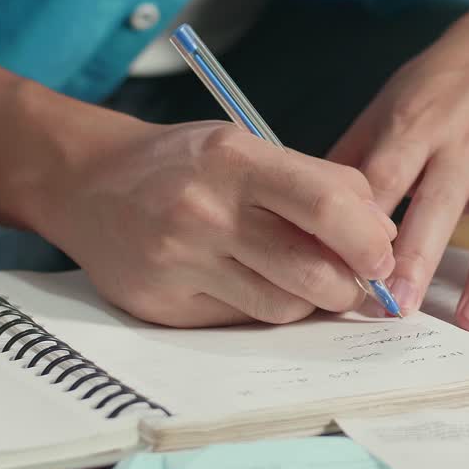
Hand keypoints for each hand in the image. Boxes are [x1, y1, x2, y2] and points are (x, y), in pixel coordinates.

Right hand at [38, 120, 396, 326]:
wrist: (85, 182)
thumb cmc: (182, 164)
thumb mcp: (245, 147)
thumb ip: (317, 184)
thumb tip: (382, 235)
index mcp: (233, 160)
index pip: (326, 205)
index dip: (369, 239)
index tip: (383, 255)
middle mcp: (204, 211)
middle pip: (313, 272)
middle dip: (350, 285)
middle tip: (354, 279)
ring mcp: (179, 263)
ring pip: (283, 308)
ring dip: (307, 300)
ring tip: (294, 275)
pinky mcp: (162, 306)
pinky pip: (241, 322)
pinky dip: (260, 308)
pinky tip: (244, 281)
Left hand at [329, 0, 468, 329]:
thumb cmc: (439, 86)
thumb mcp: (388, 104)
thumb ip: (352, 158)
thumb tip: (303, 211)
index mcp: (416, 124)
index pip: (387, 177)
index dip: (366, 223)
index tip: (347, 269)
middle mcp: (465, 144)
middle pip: (441, 204)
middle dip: (419, 256)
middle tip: (399, 306)